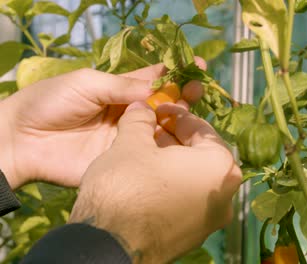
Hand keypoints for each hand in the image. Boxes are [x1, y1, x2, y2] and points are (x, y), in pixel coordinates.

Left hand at [0, 59, 205, 188]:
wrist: (22, 141)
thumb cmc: (50, 102)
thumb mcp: (87, 82)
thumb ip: (122, 86)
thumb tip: (157, 89)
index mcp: (119, 90)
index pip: (153, 80)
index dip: (174, 72)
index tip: (196, 66)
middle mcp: (129, 114)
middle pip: (164, 105)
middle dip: (183, 95)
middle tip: (197, 90)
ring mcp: (129, 138)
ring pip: (162, 129)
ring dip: (180, 120)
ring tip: (191, 111)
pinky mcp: (125, 161)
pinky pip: (151, 155)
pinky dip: (168, 148)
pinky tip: (182, 140)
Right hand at [69, 102, 241, 262]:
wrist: (109, 247)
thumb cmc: (126, 188)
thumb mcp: (130, 143)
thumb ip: (141, 120)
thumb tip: (142, 108)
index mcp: (220, 166)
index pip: (202, 129)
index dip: (177, 115)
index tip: (159, 109)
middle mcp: (225, 194)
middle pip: (202, 155)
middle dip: (177, 139)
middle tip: (153, 129)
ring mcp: (212, 218)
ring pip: (197, 178)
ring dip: (176, 162)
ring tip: (148, 152)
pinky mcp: (196, 235)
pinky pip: (190, 200)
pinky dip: (175, 185)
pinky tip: (150, 180)